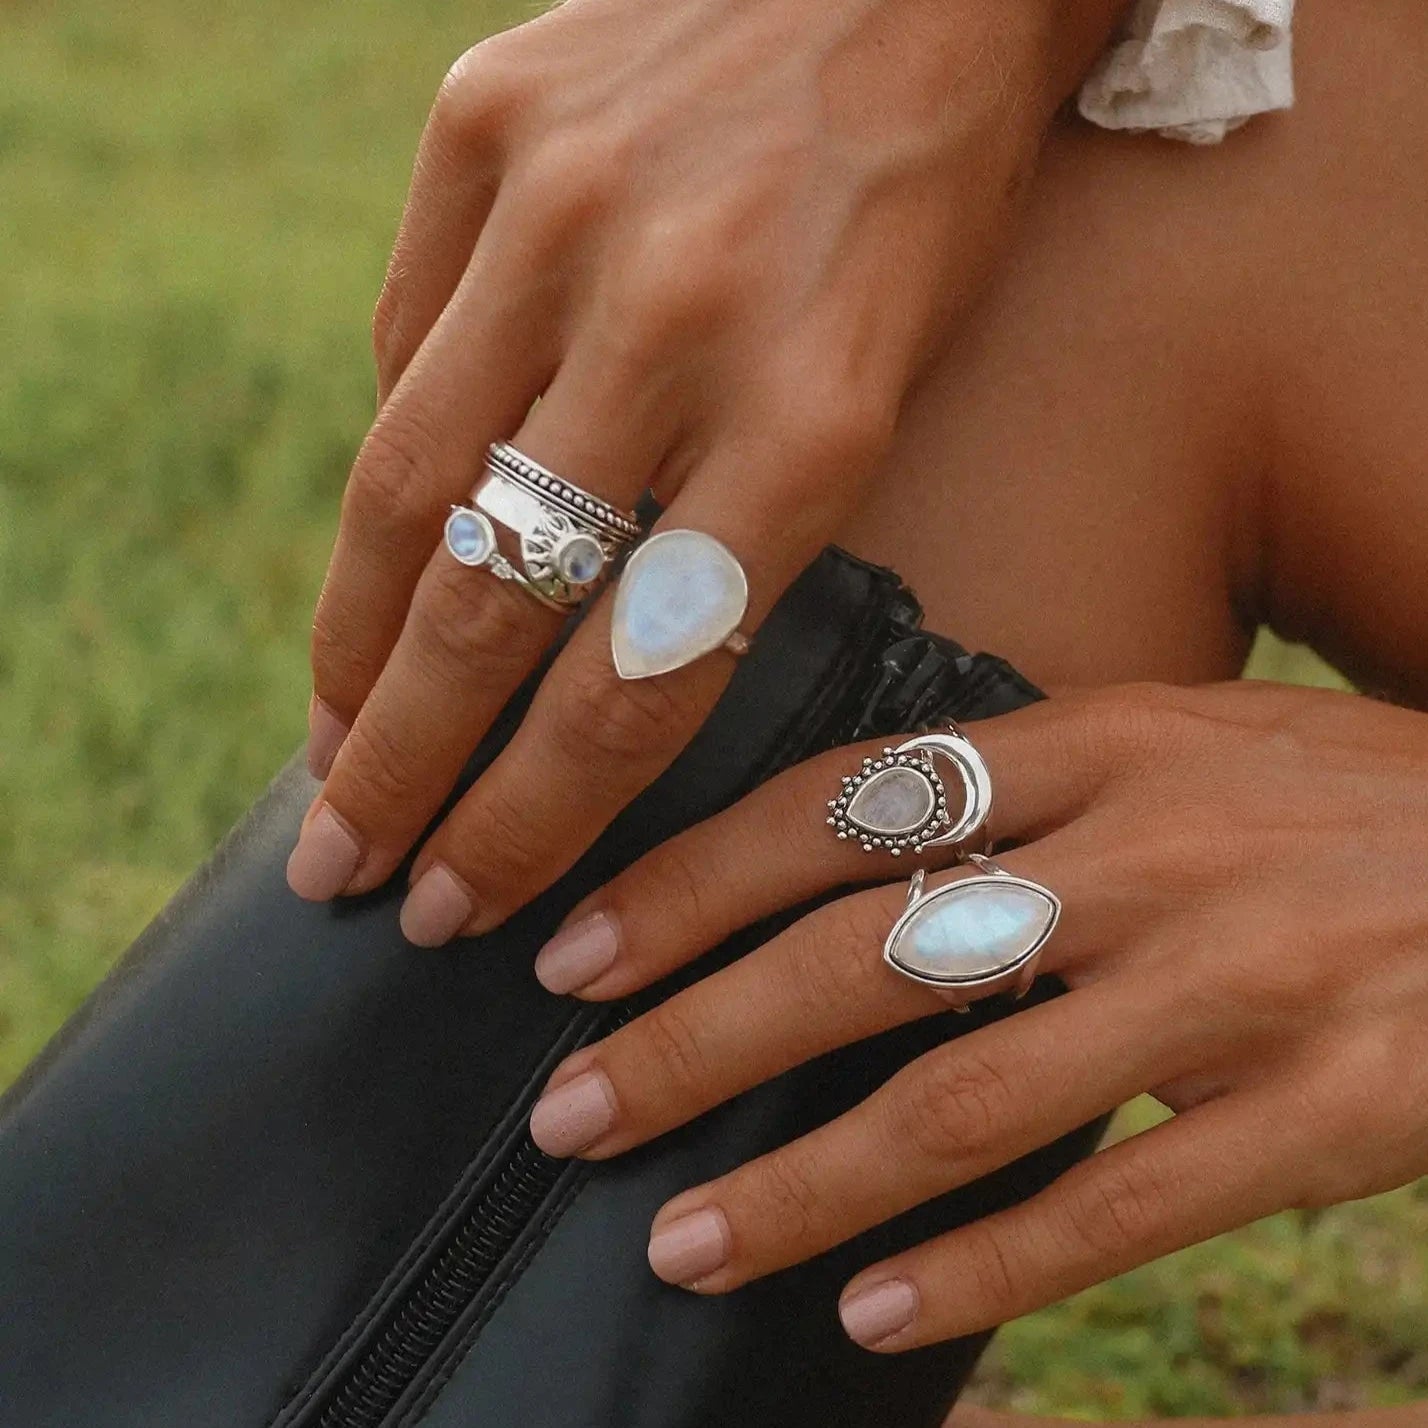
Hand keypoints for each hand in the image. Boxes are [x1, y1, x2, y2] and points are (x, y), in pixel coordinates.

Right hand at [289, 0, 1121, 940]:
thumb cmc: (929, 196)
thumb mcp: (889, 384)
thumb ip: (738, 522)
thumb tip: (566, 644)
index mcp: (816, 410)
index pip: (631, 682)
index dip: (529, 820)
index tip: (465, 904)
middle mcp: (676, 317)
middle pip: (487, 607)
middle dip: (400, 766)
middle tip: (348, 871)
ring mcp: (566, 210)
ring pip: (407, 487)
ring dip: (350, 645)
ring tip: (331, 750)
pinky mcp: (490, 125)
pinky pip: (408, 340)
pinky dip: (398, 458)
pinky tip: (399, 545)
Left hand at [524, 682, 1427, 1348]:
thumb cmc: (1339, 797)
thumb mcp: (1180, 739)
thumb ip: (1022, 794)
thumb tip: (839, 879)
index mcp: (1101, 741)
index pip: (841, 807)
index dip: (692, 882)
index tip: (578, 950)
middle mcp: (1149, 853)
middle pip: (863, 958)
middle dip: (695, 1041)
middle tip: (573, 1112)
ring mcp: (1237, 983)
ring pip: (965, 1102)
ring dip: (802, 1185)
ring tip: (683, 1242)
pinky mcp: (1329, 1111)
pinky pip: (1119, 1209)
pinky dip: (981, 1271)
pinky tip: (872, 1313)